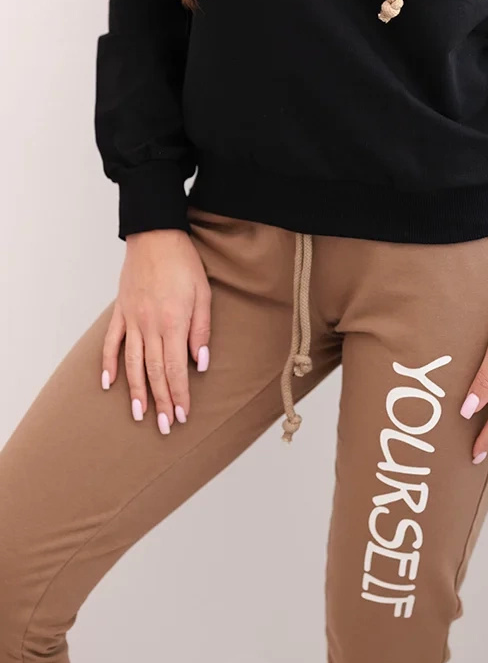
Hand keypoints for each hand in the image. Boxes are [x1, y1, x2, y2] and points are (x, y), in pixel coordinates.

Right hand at [101, 229, 211, 433]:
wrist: (156, 235)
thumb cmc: (184, 263)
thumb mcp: (203, 294)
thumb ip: (201, 330)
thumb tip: (200, 363)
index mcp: (173, 322)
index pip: (176, 368)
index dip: (179, 394)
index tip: (181, 415)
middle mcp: (149, 325)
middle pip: (154, 371)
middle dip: (161, 401)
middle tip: (163, 427)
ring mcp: (132, 319)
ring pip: (132, 363)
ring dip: (136, 391)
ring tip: (139, 415)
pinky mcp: (120, 311)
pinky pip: (112, 342)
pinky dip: (109, 364)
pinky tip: (109, 384)